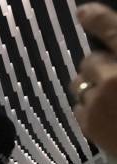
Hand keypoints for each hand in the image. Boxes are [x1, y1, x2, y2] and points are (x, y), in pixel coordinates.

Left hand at [74, 4, 116, 155]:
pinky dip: (88, 107)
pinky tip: (106, 113)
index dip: (96, 18)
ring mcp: (97, 103)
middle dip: (100, 65)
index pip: (111, 29)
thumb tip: (114, 56)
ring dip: (91, 85)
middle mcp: (113, 77)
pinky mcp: (89, 125)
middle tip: (115, 75)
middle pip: (90, 60)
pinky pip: (77, 107)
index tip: (83, 12)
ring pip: (79, 84)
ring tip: (110, 96)